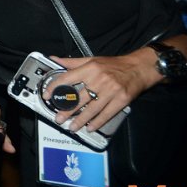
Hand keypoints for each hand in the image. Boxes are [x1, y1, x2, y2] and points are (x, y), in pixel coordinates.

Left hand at [46, 51, 161, 131]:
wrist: (139, 68)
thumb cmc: (114, 65)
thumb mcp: (92, 60)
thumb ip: (71, 62)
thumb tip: (54, 59)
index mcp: (90, 68)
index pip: (67, 78)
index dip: (55, 87)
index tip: (47, 95)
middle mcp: (99, 79)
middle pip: (79, 97)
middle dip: (67, 110)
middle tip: (58, 118)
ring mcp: (111, 91)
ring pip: (92, 108)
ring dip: (81, 120)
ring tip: (72, 127)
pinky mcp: (121, 100)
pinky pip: (106, 114)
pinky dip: (97, 122)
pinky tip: (90, 127)